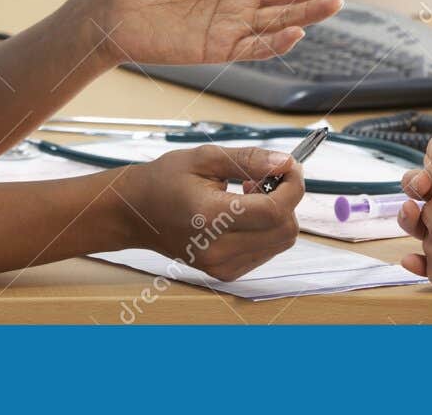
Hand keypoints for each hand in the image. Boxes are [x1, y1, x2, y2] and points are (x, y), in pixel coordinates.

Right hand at [115, 144, 303, 279]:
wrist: (138, 213)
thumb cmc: (166, 181)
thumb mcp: (206, 157)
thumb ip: (250, 160)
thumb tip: (286, 163)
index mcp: (210, 217)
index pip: (274, 211)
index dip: (293, 186)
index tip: (291, 167)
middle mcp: (217, 249)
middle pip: (285, 229)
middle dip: (286, 199)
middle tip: (263, 179)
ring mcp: (221, 266)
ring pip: (280, 241)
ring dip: (277, 214)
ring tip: (247, 195)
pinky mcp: (225, 272)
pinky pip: (266, 250)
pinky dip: (265, 229)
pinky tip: (242, 213)